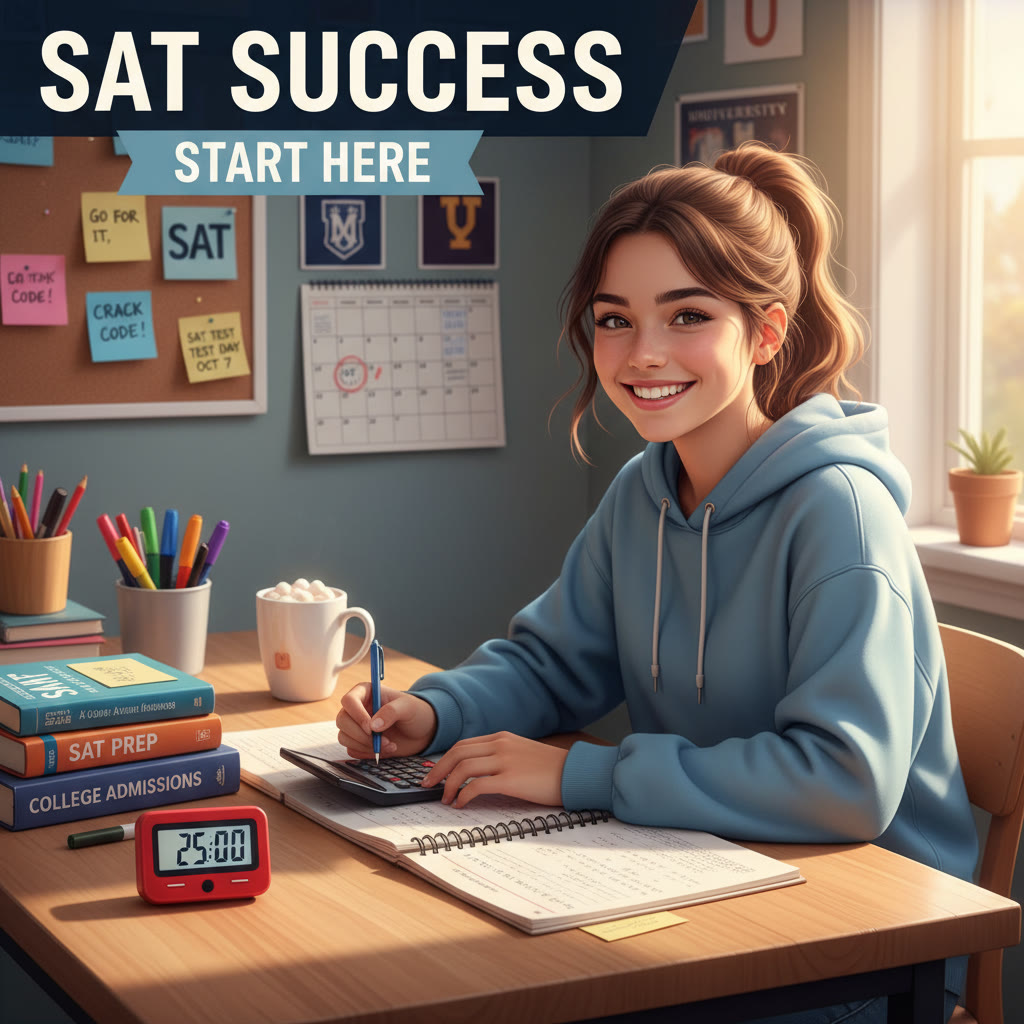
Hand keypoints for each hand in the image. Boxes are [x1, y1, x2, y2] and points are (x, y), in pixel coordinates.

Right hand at [336, 683, 436, 759]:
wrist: (422, 731)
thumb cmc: (415, 712)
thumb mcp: (408, 707)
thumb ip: (391, 711)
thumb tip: (373, 726)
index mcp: (366, 692)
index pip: (349, 700)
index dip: (357, 715)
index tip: (371, 728)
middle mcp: (357, 708)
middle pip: (342, 720)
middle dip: (361, 735)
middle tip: (383, 741)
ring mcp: (356, 726)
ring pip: (344, 737)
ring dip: (366, 746)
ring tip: (389, 746)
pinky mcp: (358, 742)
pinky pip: (352, 750)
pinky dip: (368, 754)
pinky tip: (385, 750)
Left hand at [420, 732, 567, 808]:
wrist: (575, 772)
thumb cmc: (552, 769)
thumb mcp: (523, 754)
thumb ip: (502, 758)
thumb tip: (479, 774)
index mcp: (502, 738)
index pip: (464, 744)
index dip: (445, 759)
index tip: (435, 772)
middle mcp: (500, 745)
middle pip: (457, 753)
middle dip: (438, 769)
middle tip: (427, 784)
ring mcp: (505, 760)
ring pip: (463, 767)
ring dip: (448, 784)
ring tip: (444, 798)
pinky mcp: (510, 779)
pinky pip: (476, 785)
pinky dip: (463, 794)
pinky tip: (460, 804)